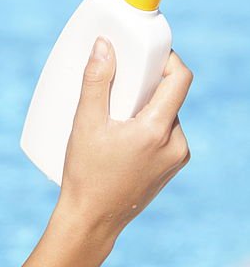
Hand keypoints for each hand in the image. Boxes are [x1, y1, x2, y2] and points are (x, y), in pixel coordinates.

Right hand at [58, 38, 193, 241]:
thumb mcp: (85, 124)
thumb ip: (95, 81)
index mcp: (157, 130)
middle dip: (146, 86)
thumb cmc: (86, 175)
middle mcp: (176, 144)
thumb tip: (104, 46)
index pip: (180, 78)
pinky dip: (148, 128)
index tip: (145, 55)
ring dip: (146, 109)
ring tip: (115, 118)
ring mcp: (177, 158)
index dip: (167, 59)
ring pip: (167, 116)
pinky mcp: (171, 168)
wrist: (92, 220)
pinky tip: (122, 138)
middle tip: (118, 88)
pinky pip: (165, 135)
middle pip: (170, 96)